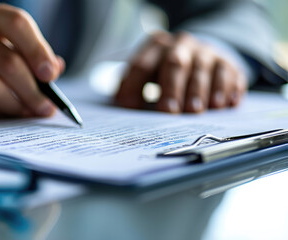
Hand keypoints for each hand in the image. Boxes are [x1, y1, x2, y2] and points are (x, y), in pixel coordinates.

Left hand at [115, 31, 246, 112]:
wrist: (200, 56)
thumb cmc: (164, 73)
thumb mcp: (145, 77)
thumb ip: (132, 90)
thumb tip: (125, 108)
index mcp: (155, 46)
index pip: (141, 65)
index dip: (134, 86)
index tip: (131, 107)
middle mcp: (181, 44)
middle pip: (174, 63)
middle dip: (171, 88)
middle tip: (170, 111)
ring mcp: (206, 51)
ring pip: (202, 68)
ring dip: (199, 91)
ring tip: (196, 110)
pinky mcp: (227, 61)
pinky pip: (229, 73)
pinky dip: (227, 89)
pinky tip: (224, 104)